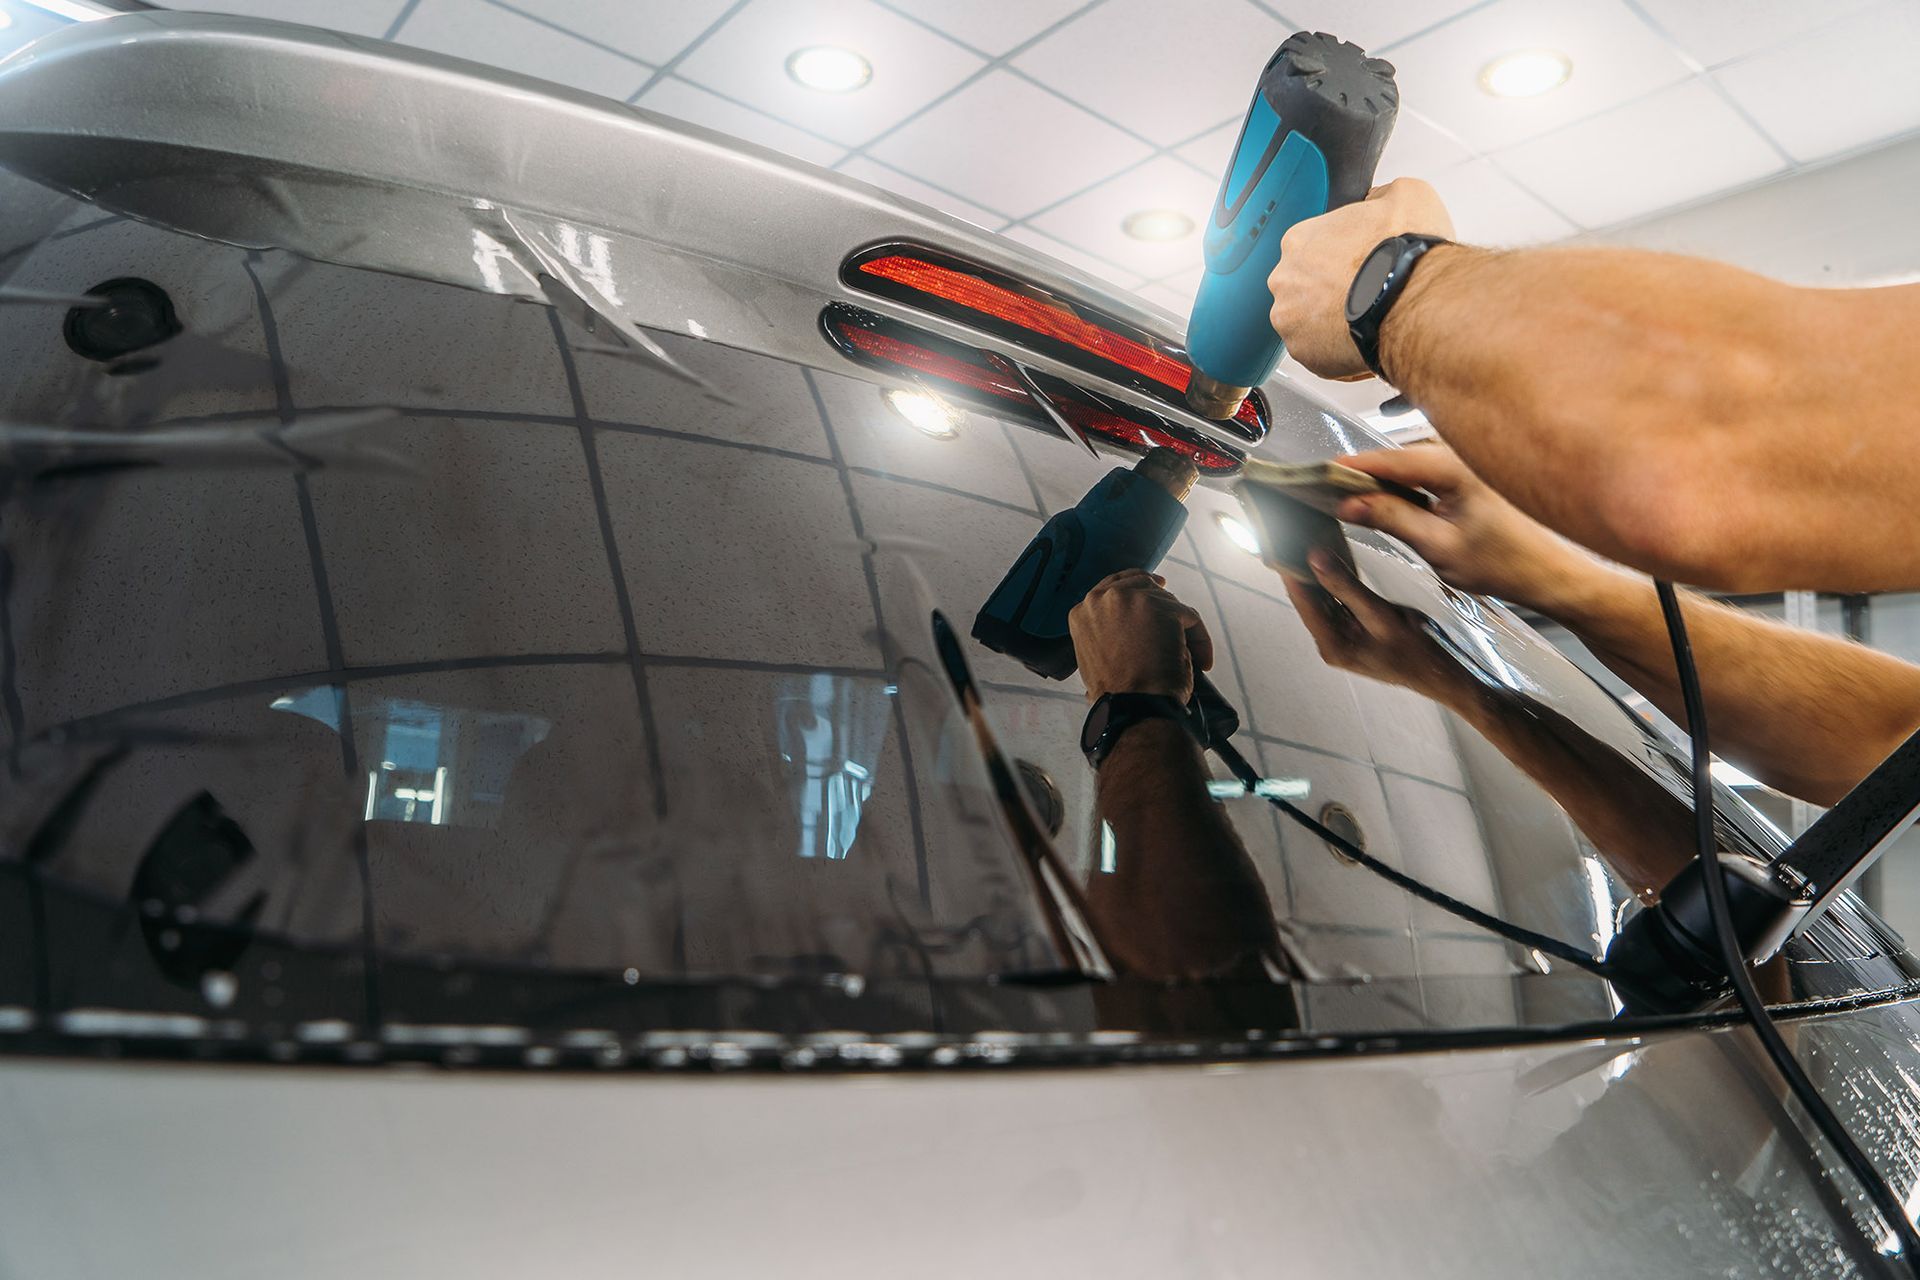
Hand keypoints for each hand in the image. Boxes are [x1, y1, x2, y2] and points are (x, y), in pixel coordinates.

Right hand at [1069, 569, 1214, 703]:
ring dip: (1181, 626)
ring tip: (1190, 654)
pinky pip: (1189, 616)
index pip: (1112, 586)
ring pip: (1168, 602)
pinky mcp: (1161, 607)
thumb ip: (1104, 636)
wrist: (1131, 707)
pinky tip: (1202, 660)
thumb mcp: (1093, 659)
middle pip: (1141, 584)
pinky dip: (1200, 639)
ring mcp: (1131, 600)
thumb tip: (1122, 638)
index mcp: (1082, 612)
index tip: (1153, 592)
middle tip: (1178, 616)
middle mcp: (1102, 599)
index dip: (1136, 590)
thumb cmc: (1115, 695)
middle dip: (1161, 601)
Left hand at [1266, 178, 1453, 379]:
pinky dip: (1339, 351)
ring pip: (1308, 322)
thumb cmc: (1406, 254)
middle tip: (1364, 292)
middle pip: (1305, 286)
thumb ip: (1381, 196)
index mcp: (1299, 240)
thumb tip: (1379, 201)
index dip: (1340, 255)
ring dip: (1331, 321)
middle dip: (1331, 290)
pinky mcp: (1304, 354)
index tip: (1358, 263)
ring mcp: (1290, 320)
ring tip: (1366, 318)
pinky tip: (1364, 338)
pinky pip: (1319, 353)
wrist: (1413, 301)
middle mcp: (1285, 280)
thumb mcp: (1406, 195)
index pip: (1312, 247)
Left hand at [1285, 549, 1455, 696]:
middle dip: (1304, 573)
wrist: (1435, 672)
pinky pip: (1337, 606)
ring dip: (1319, 578)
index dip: (1293, 574)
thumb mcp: (1379, 614)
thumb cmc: (1413, 650)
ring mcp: (1340, 639)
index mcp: (1331, 645)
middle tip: (1298, 541)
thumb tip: (1317, 560)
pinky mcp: (1350, 633)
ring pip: (1322, 602)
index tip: (1285, 547)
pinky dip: (1334, 588)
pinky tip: (1333, 566)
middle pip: (1310, 602)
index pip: (1303, 603)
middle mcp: (1330, 643)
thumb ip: (1346, 586)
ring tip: (1311, 547)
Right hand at [1331, 443, 1597, 611]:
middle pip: (1391, 460)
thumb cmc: (1505, 563)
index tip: (1313, 476)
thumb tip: (1348, 502)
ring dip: (1374, 484)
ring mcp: (1460, 464)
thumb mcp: (1438, 547)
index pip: (1385, 460)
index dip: (1345, 468)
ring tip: (1339, 501)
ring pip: (1402, 468)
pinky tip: (1376, 506)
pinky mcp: (1461, 476)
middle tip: (1318, 492)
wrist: (1547, 572)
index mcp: (1453, 467)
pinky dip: (1394, 489)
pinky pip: (1417, 476)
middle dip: (1355, 476)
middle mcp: (1457, 455)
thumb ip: (1391, 519)